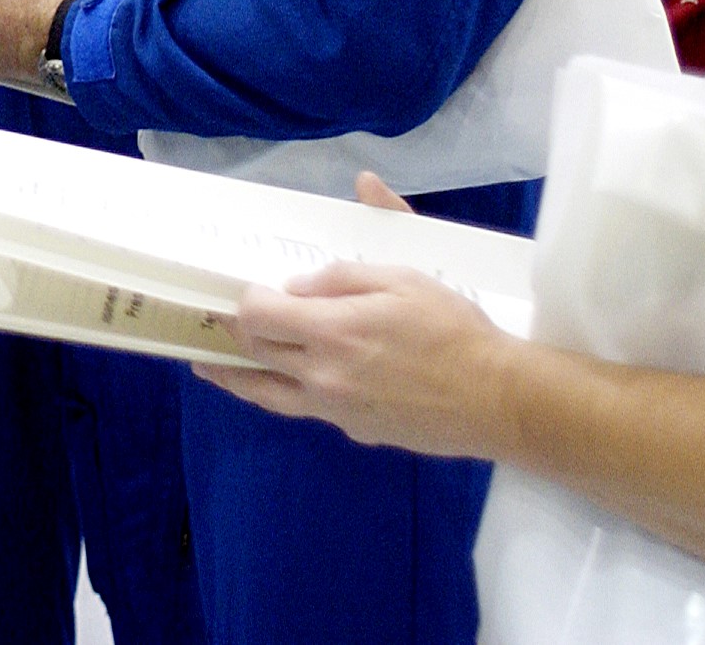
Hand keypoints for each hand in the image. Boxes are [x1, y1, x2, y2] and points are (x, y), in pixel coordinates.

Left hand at [196, 178, 513, 457]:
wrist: (494, 398)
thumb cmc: (452, 329)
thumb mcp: (403, 277)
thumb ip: (343, 274)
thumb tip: (298, 283)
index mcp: (331, 330)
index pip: (257, 315)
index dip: (242, 300)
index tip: (236, 290)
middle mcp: (322, 374)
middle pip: (254, 354)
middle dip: (231, 334)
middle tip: (212, 323)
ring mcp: (335, 409)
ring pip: (267, 394)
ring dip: (236, 377)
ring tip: (210, 368)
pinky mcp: (353, 430)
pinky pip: (305, 409)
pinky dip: (285, 393)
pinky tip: (281, 383)